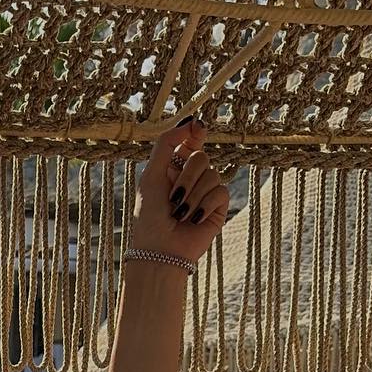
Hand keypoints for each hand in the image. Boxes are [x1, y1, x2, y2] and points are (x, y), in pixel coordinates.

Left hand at [130, 119, 230, 263]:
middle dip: (186, 177)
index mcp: (173, 168)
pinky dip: (205, 206)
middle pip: (201, 157)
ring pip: (213, 175)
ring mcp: (206, 192)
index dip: (195, 133)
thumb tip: (193, 121)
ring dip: (193, 195)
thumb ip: (167, 144)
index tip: (198, 128)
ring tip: (180, 214)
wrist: (160, 250)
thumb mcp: (151, 174)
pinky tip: (194, 220)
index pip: (190, 142)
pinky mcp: (218, 208)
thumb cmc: (150, 216)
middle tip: (173, 198)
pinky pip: (221, 192)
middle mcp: (192, 178)